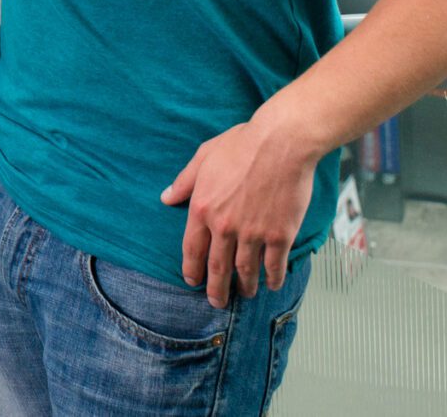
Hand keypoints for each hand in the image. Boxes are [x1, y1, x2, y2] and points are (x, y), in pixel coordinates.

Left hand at [159, 113, 317, 305]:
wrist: (280, 143)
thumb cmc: (242, 145)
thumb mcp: (203, 157)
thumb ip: (184, 182)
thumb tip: (166, 197)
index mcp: (202, 208)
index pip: (192, 248)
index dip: (192, 268)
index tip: (192, 280)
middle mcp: (224, 226)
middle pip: (217, 267)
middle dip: (216, 288)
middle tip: (217, 301)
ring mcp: (252, 233)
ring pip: (245, 270)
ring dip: (244, 286)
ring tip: (245, 294)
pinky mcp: (279, 234)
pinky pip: (274, 265)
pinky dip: (272, 278)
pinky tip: (271, 284)